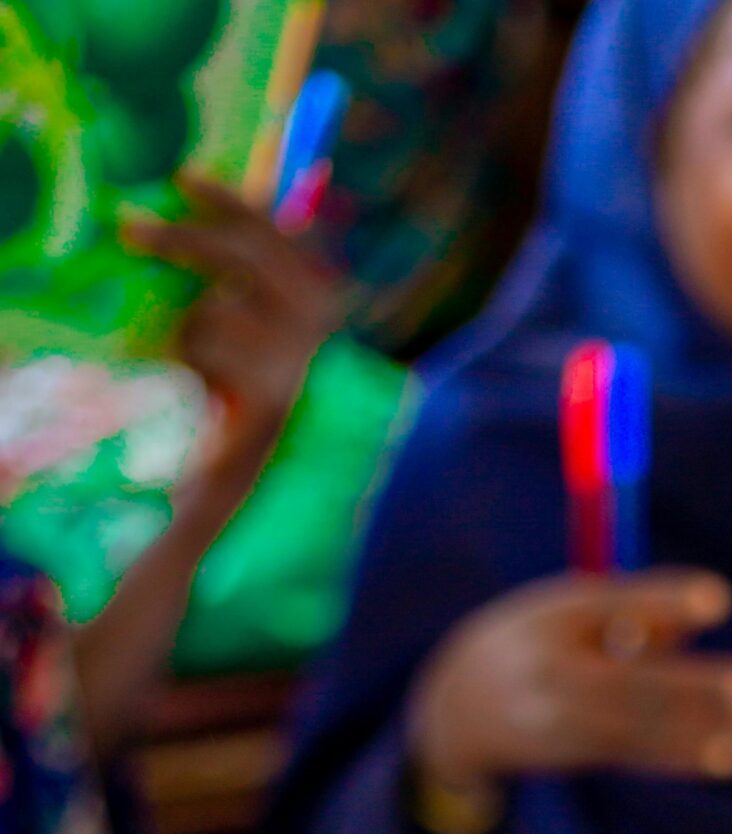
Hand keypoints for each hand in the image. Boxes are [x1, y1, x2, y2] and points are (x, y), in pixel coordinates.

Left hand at [121, 174, 341, 489]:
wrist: (253, 474)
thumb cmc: (246, 392)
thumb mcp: (248, 322)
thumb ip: (238, 276)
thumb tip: (200, 206)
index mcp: (316, 295)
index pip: (273, 228)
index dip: (229, 199)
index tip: (183, 176)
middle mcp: (316, 321)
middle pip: (245, 253)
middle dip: (183, 239)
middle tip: (130, 230)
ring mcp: (296, 357)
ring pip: (217, 307)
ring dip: (191, 326)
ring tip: (195, 358)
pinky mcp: (270, 392)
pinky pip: (210, 350)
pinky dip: (194, 362)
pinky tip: (206, 386)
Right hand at [407, 570, 731, 789]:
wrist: (454, 710)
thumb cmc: (536, 642)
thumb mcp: (571, 611)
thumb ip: (637, 611)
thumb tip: (711, 609)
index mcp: (553, 614)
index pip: (610, 603)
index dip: (663, 602)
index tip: (720, 600)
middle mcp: (551, 669)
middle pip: (632, 682)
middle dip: (698, 688)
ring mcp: (558, 719)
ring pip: (638, 727)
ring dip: (704, 729)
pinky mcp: (571, 755)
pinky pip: (634, 755)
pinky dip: (682, 755)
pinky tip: (728, 756)